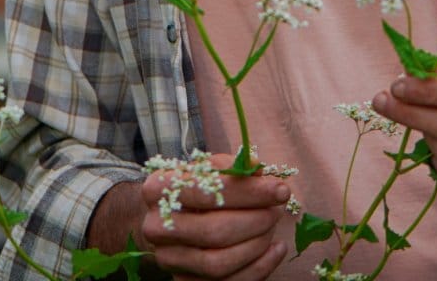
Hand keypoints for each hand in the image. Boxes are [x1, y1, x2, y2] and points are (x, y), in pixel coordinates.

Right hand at [140, 154, 289, 279]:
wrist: (173, 215)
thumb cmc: (198, 186)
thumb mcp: (212, 168)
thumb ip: (235, 168)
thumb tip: (260, 172)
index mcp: (159, 188)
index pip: (209, 191)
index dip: (249, 192)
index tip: (280, 190)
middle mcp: (156, 226)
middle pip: (214, 231)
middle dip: (255, 221)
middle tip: (277, 210)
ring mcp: (168, 258)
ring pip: (219, 263)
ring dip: (256, 245)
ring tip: (272, 226)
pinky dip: (259, 268)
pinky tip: (275, 249)